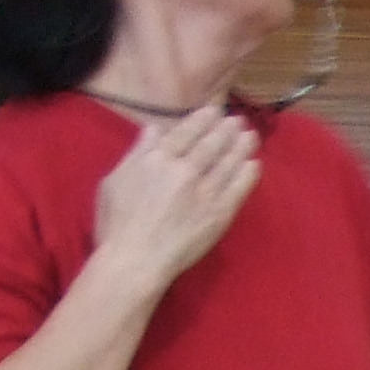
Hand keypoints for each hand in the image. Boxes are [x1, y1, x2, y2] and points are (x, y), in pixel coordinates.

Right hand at [92, 106, 258, 285]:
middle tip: (238, 120)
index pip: (186, 132)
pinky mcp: (219, 214)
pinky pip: (239, 188)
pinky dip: (248, 174)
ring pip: (228, 162)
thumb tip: (153, 129)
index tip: (214, 110)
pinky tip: (254, 164)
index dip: (203, 119)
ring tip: (250, 135)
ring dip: (241, 146)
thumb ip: (137, 153)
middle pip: (212, 144)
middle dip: (227, 129)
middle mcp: (184, 170)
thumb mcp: (115, 180)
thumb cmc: (117, 223)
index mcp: (157, 159)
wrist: (135, 259)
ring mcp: (205, 192)